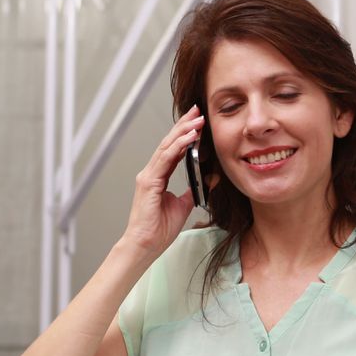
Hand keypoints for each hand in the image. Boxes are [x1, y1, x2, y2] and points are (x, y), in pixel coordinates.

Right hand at [121, 105, 205, 257]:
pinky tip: (190, 137)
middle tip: (197, 110)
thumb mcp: (184, 205)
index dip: (184, 134)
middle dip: (183, 125)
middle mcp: (150, 172)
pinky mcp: (149, 182)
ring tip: (198, 119)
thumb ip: (194, 190)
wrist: (146, 245)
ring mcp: (148, 176)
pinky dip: (178, 146)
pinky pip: (165, 159)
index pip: (172, 149)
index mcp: (158, 176)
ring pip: (166, 147)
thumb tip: (209, 178)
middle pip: (168, 142)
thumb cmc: (159, 229)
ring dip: (183, 131)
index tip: (197, 121)